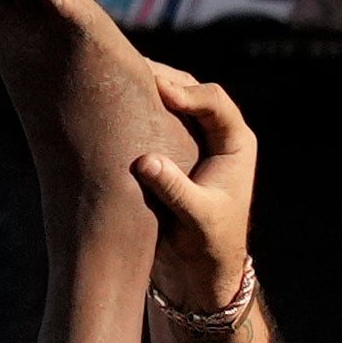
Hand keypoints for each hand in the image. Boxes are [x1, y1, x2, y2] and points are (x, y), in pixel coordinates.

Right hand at [131, 73, 266, 314]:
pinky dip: (132, 110)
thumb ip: (174, 189)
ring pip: (169, 101)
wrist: (198, 274)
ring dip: (144, 89)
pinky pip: (150, 120)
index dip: (187, 92)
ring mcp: (190, 140)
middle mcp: (215, 135)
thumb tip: (145, 161)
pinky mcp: (168, 151)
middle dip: (161, 78)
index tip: (159, 91)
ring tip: (112, 76)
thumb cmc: (209, 248)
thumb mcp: (196, 219)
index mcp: (236, 144)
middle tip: (127, 68)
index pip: (215, 102)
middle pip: (190, 90)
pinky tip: (106, 102)